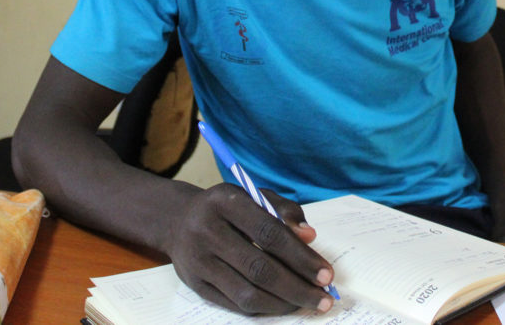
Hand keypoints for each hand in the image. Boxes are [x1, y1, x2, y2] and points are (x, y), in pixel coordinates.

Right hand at [166, 183, 335, 314]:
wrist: (178, 220)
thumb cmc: (229, 208)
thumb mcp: (255, 196)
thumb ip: (284, 211)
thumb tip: (309, 236)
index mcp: (225, 201)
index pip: (269, 233)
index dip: (300, 256)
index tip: (326, 273)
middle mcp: (207, 230)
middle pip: (259, 268)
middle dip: (297, 287)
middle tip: (324, 297)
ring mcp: (198, 260)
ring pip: (246, 292)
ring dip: (283, 303)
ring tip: (307, 303)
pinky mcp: (194, 284)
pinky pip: (234, 303)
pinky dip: (264, 308)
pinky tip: (283, 304)